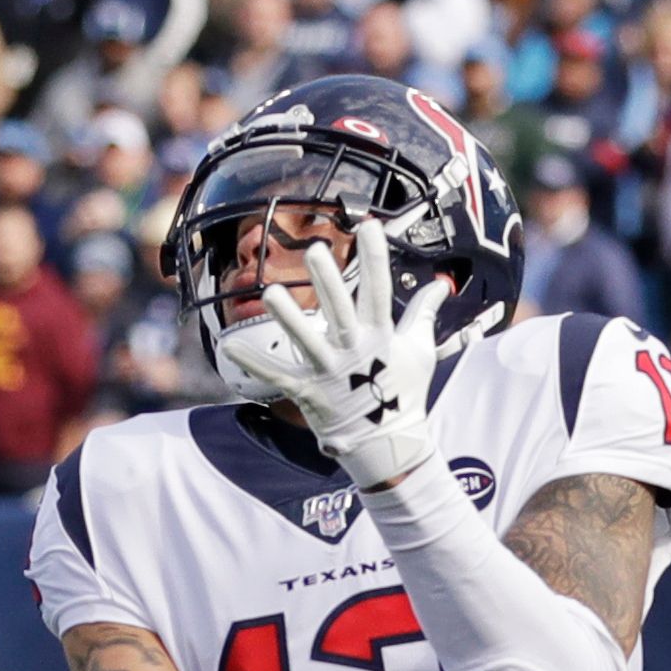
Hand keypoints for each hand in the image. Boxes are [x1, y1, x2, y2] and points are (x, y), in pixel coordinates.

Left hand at [216, 218, 473, 490]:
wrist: (388, 444)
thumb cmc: (403, 393)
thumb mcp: (420, 350)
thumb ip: (424, 313)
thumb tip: (440, 285)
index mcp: (381, 336)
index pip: (378, 290)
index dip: (374, 258)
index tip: (369, 226)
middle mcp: (354, 351)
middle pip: (340, 311)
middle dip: (328, 281)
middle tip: (315, 250)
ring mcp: (329, 373)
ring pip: (306, 341)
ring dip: (289, 318)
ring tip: (271, 292)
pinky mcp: (308, 393)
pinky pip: (277, 375)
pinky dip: (253, 362)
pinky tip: (229, 344)